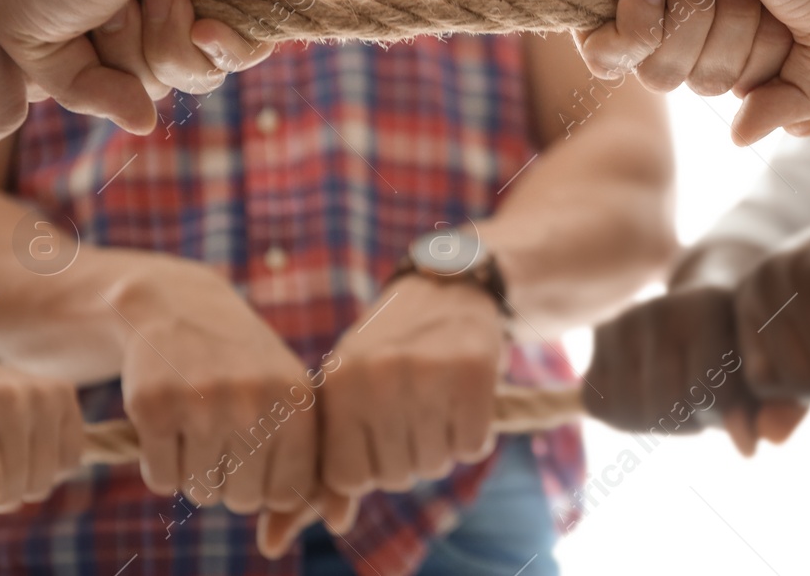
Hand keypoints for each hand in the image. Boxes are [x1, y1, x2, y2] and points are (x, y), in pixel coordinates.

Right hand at [0, 0, 286, 134]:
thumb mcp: (30, 38)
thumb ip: (80, 92)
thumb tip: (143, 123)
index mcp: (111, 18)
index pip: (113, 87)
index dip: (93, 67)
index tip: (78, 10)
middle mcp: (161, 13)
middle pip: (151, 87)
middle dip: (125, 50)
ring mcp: (210, 5)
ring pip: (194, 77)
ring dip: (163, 40)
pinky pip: (244, 59)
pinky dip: (218, 43)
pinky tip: (198, 15)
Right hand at [110, 259, 334, 556]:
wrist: (180, 306)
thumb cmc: (244, 364)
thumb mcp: (287, 395)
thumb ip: (308, 457)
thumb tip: (338, 521)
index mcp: (297, 402)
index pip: (286, 494)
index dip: (264, 484)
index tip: (255, 452)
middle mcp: (255, 402)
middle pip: (239, 499)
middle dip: (226, 480)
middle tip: (218, 434)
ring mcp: (203, 403)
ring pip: (198, 491)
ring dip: (192, 470)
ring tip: (194, 422)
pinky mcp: (154, 405)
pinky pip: (160, 479)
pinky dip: (159, 463)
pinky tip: (167, 421)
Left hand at [320, 276, 502, 495]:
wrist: (448, 286)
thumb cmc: (389, 349)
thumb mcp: (351, 389)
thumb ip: (338, 455)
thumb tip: (335, 524)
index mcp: (339, 382)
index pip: (349, 477)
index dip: (370, 467)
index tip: (378, 437)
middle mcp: (379, 377)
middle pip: (396, 475)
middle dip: (408, 456)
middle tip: (414, 412)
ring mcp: (428, 373)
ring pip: (436, 465)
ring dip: (441, 446)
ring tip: (438, 403)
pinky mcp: (474, 372)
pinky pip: (473, 448)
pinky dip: (472, 435)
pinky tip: (464, 400)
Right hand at [585, 285, 803, 456]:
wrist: (703, 304)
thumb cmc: (741, 348)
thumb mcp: (764, 371)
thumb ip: (770, 409)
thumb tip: (747, 449)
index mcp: (707, 308)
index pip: (706, 392)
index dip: (720, 413)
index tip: (731, 400)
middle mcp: (660, 308)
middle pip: (664, 407)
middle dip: (688, 421)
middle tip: (703, 405)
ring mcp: (624, 320)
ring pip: (630, 412)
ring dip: (659, 424)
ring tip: (680, 399)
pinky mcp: (600, 334)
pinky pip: (600, 406)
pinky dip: (626, 418)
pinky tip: (650, 397)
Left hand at [596, 0, 794, 99]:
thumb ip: (799, 97)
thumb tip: (741, 137)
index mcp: (750, 18)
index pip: (748, 87)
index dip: (768, 54)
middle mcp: (699, 14)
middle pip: (707, 81)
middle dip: (731, 28)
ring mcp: (648, 3)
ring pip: (660, 75)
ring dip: (688, 17)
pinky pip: (606, 59)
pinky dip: (636, 23)